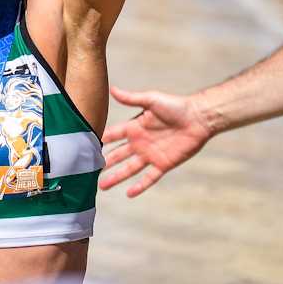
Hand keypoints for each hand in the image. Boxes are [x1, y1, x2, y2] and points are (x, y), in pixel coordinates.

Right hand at [98, 85, 213, 196]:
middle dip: (104, 162)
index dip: (100, 140)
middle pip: (117, 155)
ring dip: (116, 177)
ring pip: (129, 169)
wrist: (199, 118)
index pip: (113, 135)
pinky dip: (140, 186)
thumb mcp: (151, 100)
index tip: (83, 146)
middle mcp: (139, 142)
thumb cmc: (176, 106)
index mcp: (134, 127)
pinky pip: (149, 177)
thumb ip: (131, 98)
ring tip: (102, 186)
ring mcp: (150, 155)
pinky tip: (130, 194)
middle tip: (88, 170)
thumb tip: (112, 89)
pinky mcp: (163, 164)